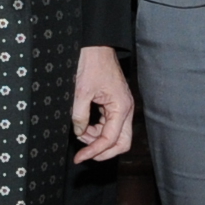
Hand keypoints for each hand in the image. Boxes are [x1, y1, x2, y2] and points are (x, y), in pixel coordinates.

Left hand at [72, 46, 134, 162]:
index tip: (80, 158)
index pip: (110, 140)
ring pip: (115, 135)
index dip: (94, 152)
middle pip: (121, 143)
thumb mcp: (80, 91)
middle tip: (84, 154)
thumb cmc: (92, 63)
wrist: (96, 45)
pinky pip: (110, 125)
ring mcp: (121, 107)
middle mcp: (125, 109)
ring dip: (97, 140)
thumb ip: (79, 116)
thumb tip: (79, 132)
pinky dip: (97, 130)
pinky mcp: (115, 104)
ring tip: (79, 133)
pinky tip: (84, 127)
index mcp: (121, 107)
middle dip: (102, 151)